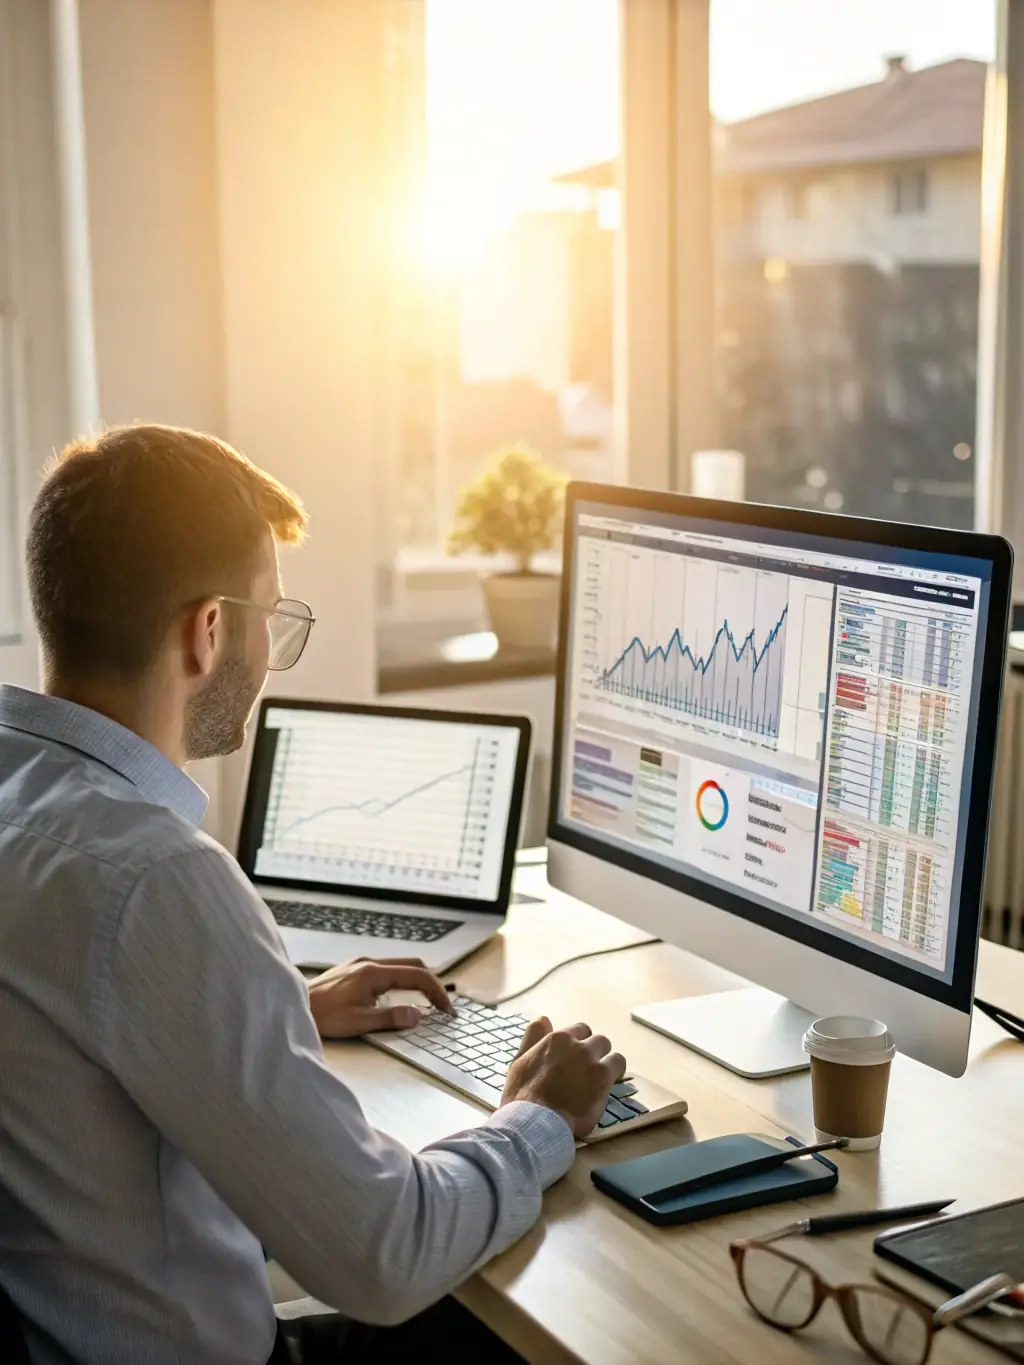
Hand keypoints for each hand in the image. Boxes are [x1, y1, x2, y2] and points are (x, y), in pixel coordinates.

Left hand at [308, 957, 452, 1038]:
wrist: (295, 1005)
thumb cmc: (324, 1016)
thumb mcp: (359, 1022)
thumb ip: (390, 1018)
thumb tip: (418, 1015)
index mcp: (374, 973)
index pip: (417, 975)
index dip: (437, 991)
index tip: (447, 1009)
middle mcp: (370, 963)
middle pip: (412, 964)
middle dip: (431, 983)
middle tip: (441, 1005)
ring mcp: (361, 963)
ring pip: (399, 965)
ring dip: (415, 981)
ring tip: (424, 1002)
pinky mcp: (353, 968)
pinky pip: (386, 969)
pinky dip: (400, 980)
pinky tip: (396, 997)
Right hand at [501, 1017, 625, 1137]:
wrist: (535, 1122)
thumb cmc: (522, 1096)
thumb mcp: (520, 1060)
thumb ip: (533, 1037)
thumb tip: (544, 1019)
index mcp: (557, 1039)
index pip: (579, 1030)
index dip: (579, 1044)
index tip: (576, 1058)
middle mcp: (577, 1045)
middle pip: (597, 1040)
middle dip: (595, 1053)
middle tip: (588, 1070)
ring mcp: (592, 1060)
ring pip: (610, 1051)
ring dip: (608, 1062)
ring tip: (601, 1078)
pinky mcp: (603, 1078)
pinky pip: (619, 1066)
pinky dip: (616, 1074)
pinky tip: (608, 1085)